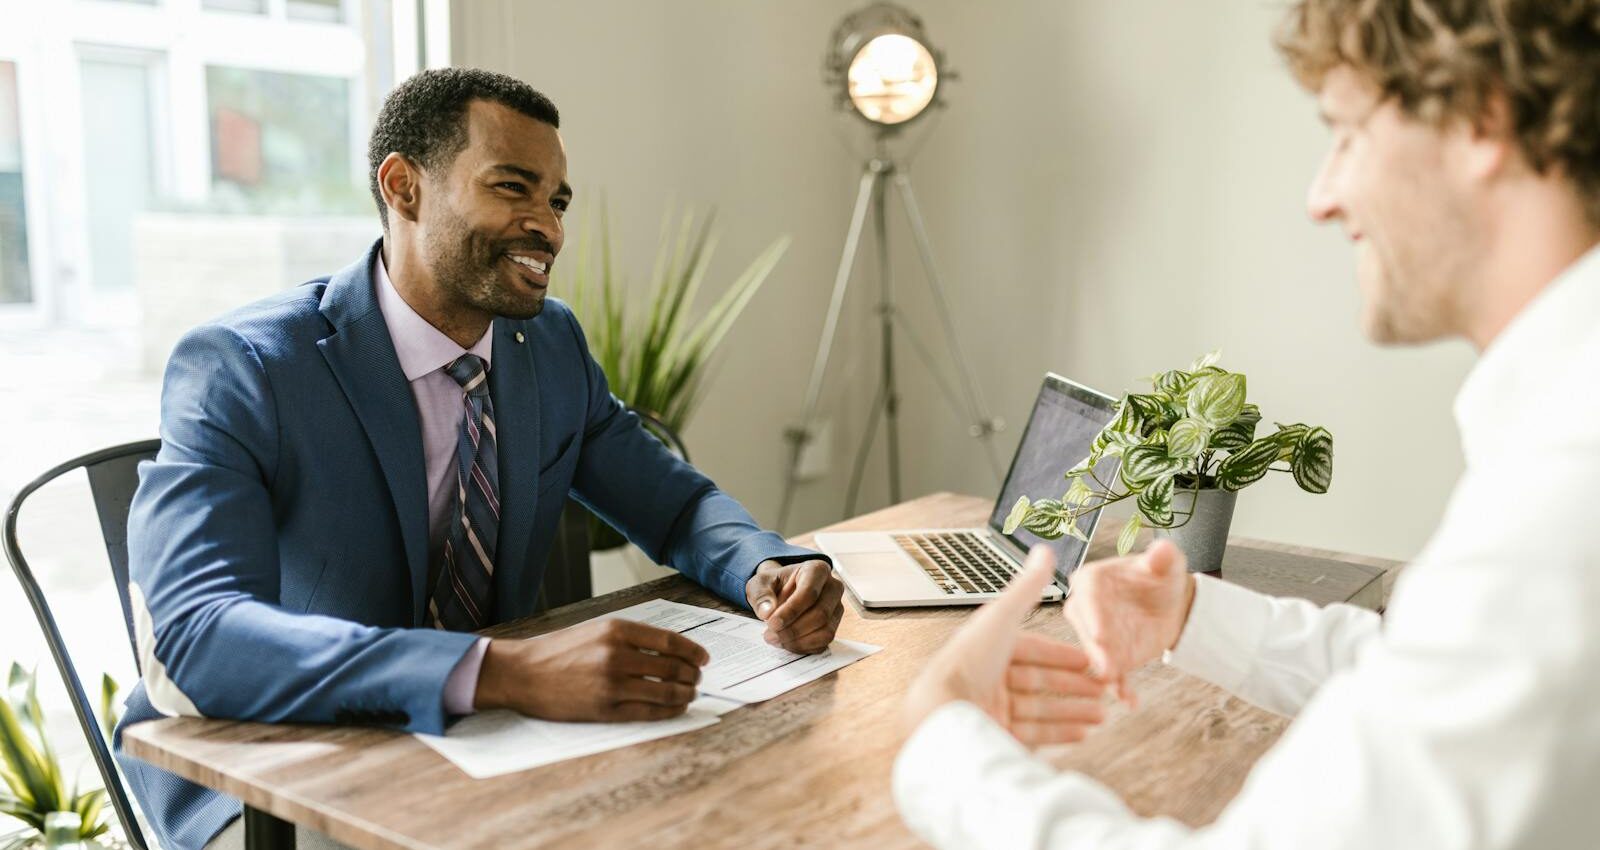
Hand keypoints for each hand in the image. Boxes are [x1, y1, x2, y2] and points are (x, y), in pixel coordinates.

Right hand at [474, 618, 709, 720]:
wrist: (523, 673)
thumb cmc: (560, 651)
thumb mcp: (597, 630)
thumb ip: (632, 638)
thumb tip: (672, 650)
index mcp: (617, 630)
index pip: (671, 641)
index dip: (694, 652)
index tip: (704, 658)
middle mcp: (617, 655)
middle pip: (673, 667)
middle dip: (692, 675)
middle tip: (698, 678)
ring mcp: (612, 684)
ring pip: (666, 691)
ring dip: (685, 694)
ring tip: (690, 693)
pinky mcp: (606, 709)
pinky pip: (649, 712)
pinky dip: (669, 711)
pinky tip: (676, 708)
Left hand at [746, 558, 844, 652]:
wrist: (781, 592)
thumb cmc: (773, 585)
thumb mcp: (759, 583)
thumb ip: (761, 595)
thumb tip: (767, 612)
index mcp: (817, 570)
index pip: (810, 593)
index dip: (791, 611)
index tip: (771, 623)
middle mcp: (833, 587)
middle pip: (820, 614)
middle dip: (793, 629)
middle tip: (770, 635)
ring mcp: (836, 608)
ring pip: (825, 631)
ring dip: (798, 641)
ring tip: (776, 639)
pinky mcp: (834, 626)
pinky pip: (824, 642)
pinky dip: (804, 647)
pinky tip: (786, 643)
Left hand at [903, 546, 1107, 746]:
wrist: (943, 711)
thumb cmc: (968, 661)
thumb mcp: (1002, 617)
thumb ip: (1027, 587)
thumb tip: (1045, 550)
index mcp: (988, 648)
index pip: (1033, 650)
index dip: (1063, 655)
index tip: (1090, 661)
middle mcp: (989, 678)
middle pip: (1040, 681)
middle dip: (1075, 686)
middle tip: (1104, 689)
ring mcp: (992, 709)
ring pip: (1041, 709)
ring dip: (1074, 711)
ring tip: (1102, 715)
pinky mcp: (995, 735)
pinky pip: (1034, 734)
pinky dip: (1060, 733)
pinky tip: (1083, 733)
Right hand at [1064, 539, 1195, 707]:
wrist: (1169, 604)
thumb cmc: (1160, 577)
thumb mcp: (1166, 564)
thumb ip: (1163, 557)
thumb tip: (1162, 550)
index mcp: (1091, 580)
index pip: (1087, 595)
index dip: (1093, 615)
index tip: (1101, 633)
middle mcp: (1085, 609)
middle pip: (1086, 630)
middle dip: (1096, 649)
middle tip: (1106, 666)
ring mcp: (1095, 636)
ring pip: (1096, 655)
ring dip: (1105, 671)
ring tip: (1117, 685)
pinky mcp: (1109, 657)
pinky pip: (1113, 673)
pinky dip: (1120, 687)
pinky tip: (1130, 700)